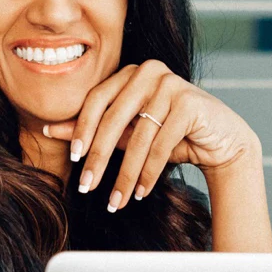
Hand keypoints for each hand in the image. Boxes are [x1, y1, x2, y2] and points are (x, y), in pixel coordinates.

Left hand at [42, 59, 260, 211]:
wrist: (221, 140)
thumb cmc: (171, 135)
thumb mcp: (129, 132)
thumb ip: (95, 129)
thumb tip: (50, 129)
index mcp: (130, 72)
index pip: (97, 100)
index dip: (82, 130)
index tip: (74, 160)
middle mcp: (149, 71)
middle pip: (114, 118)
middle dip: (99, 157)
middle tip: (87, 187)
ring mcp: (171, 84)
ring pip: (138, 137)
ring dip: (125, 174)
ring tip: (116, 200)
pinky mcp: (190, 102)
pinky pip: (161, 144)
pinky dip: (149, 172)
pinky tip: (141, 193)